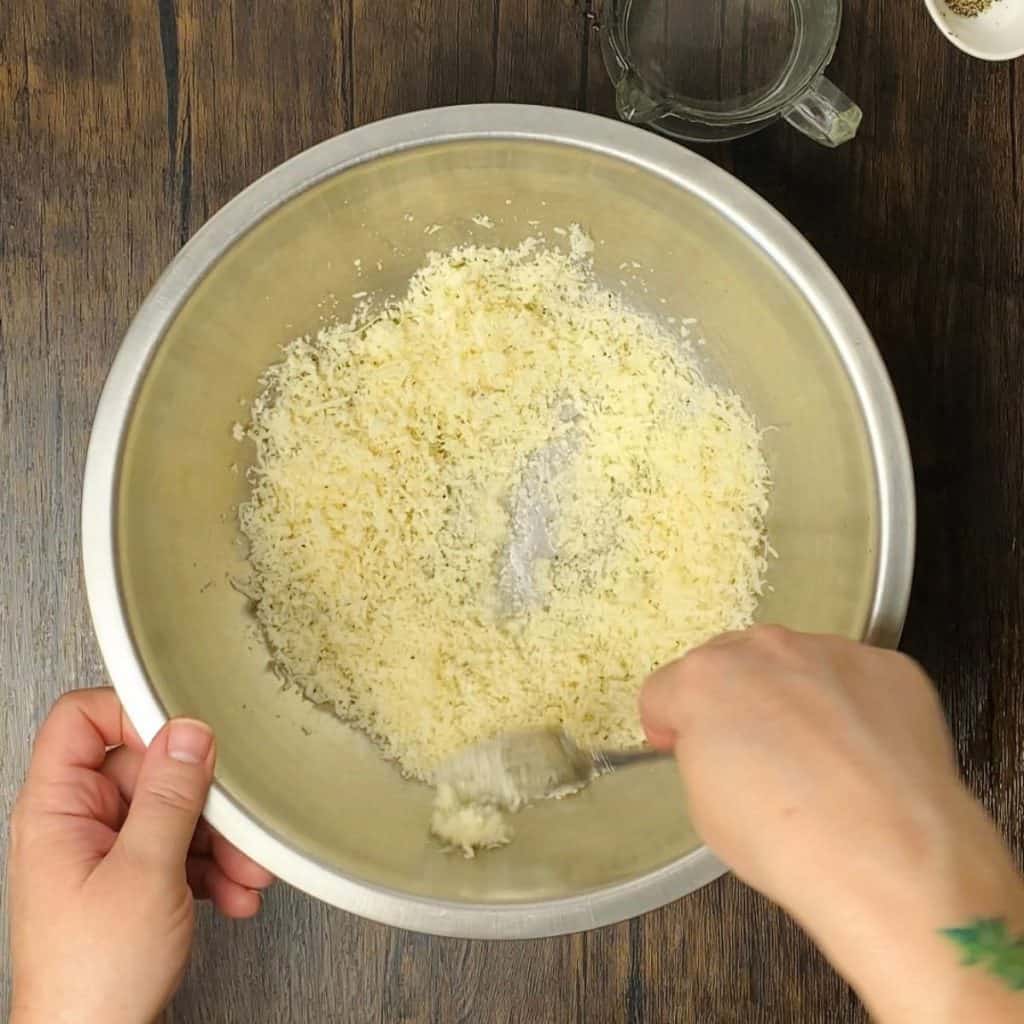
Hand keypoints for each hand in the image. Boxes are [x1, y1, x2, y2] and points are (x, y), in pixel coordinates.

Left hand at [9, 688, 274, 1023]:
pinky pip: (178, 848)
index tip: (186, 732)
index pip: (83, 720)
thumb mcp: (144, 873)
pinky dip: (212, 868)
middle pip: (147, 768)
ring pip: (172, 811)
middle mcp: (78, 823)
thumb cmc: (91, 980)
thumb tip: (188, 732)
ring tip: (247, 871)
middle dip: (202, 799)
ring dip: (219, 841)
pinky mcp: (131, 880)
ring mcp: (105, 853)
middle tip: (236, 823)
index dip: (133, 714)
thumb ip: (169, 796)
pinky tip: (234, 892)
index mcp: (58, 809)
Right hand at [640, 627, 1023, 1023]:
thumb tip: (724, 746)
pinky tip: (865, 758)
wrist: (888, 854)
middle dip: (737, 700)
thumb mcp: (704, 805)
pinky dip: (856, 708)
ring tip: (822, 762)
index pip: (666, 688)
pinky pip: (857, 680)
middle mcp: (765, 650)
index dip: (672, 723)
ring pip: (798, 665)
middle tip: (758, 756)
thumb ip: (703, 750)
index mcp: (704, 680)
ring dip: (798, 698)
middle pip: (733, 663)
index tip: (684, 746)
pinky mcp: (889, 667)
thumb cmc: (786, 840)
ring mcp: (831, 652)